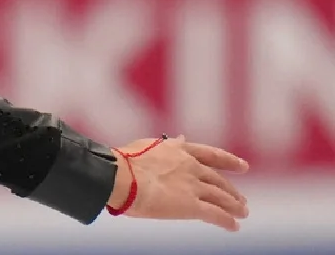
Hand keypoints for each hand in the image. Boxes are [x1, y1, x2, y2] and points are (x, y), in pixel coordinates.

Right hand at [110, 135, 249, 230]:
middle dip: (232, 191)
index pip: (211, 155)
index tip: (242, 166)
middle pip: (219, 180)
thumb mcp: (147, 145)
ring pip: (221, 197)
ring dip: (234, 206)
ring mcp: (193, 187)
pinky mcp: (192, 206)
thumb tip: (179, 138)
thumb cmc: (124, 162)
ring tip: (242, 213)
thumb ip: (167, 145)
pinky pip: (215, 215)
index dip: (229, 161)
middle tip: (241, 200)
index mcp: (179, 151)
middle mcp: (191, 167)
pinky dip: (227, 221)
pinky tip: (233, 226)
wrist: (122, 177)